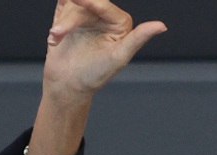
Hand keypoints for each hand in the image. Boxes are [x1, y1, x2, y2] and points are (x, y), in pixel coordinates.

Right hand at [43, 0, 165, 103]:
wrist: (69, 83)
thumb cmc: (96, 74)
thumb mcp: (119, 57)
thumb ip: (139, 38)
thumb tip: (162, 26)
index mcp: (121, 24)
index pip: (104, 6)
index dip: (90, 1)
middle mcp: (104, 17)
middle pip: (86, 4)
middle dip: (71, 18)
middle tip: (58, 33)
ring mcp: (85, 17)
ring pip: (71, 6)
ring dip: (61, 23)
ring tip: (55, 39)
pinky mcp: (67, 18)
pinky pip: (62, 6)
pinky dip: (57, 17)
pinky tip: (54, 34)